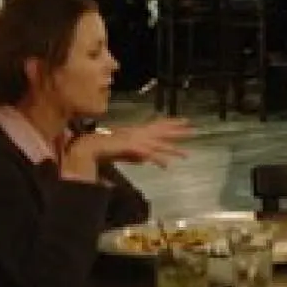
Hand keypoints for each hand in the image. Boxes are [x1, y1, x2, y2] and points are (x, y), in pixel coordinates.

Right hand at [65, 117, 191, 176]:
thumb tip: (147, 160)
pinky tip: (167, 165)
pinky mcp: (133, 148)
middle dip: (179, 131)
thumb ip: (138, 155)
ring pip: (160, 144)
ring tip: (187, 155)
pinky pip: (149, 154)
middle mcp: (140, 133)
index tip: (185, 121)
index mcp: (138, 131)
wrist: (92, 146)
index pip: (159, 124)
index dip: (172, 122)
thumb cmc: (106, 148)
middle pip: (163, 131)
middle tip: (194, 131)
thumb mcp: (126, 152)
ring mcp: (137, 140)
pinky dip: (158, 160)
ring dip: (173, 150)